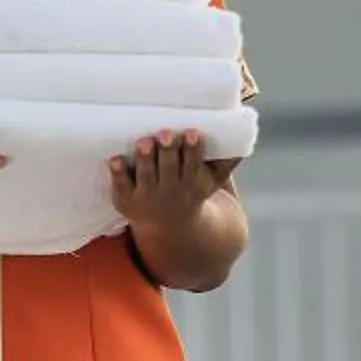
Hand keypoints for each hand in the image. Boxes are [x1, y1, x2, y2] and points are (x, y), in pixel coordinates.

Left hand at [109, 129, 232, 231]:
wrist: (169, 227)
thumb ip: (226, 162)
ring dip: (145, 159)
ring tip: (143, 142)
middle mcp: (170, 193)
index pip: (193, 166)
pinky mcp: (126, 199)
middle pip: (169, 170)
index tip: (193, 133)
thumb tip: (245, 135)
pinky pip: (121, 186)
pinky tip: (115, 159)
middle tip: (165, 134)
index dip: (193, 150)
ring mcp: (147, 197)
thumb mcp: (212, 182)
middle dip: (168, 152)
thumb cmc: (191, 191)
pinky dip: (118, 174)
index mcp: (192, 186)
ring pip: (146, 177)